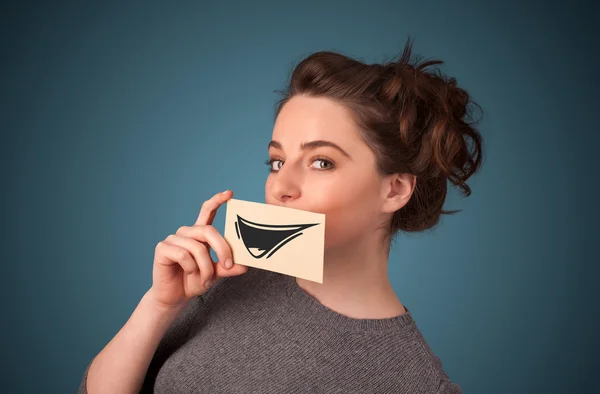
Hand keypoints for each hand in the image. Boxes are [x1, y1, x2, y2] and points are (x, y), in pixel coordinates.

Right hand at [148, 190, 246, 308]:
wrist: (175, 297)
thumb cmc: (193, 281)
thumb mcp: (215, 274)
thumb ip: (228, 267)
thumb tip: (245, 265)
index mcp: (199, 234)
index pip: (207, 211)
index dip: (217, 201)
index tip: (230, 194)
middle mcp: (186, 233)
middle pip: (208, 231)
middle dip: (222, 249)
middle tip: (229, 265)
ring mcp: (173, 239)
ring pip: (197, 247)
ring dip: (205, 267)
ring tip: (205, 279)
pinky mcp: (162, 248)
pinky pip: (183, 255)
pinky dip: (191, 268)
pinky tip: (189, 273)